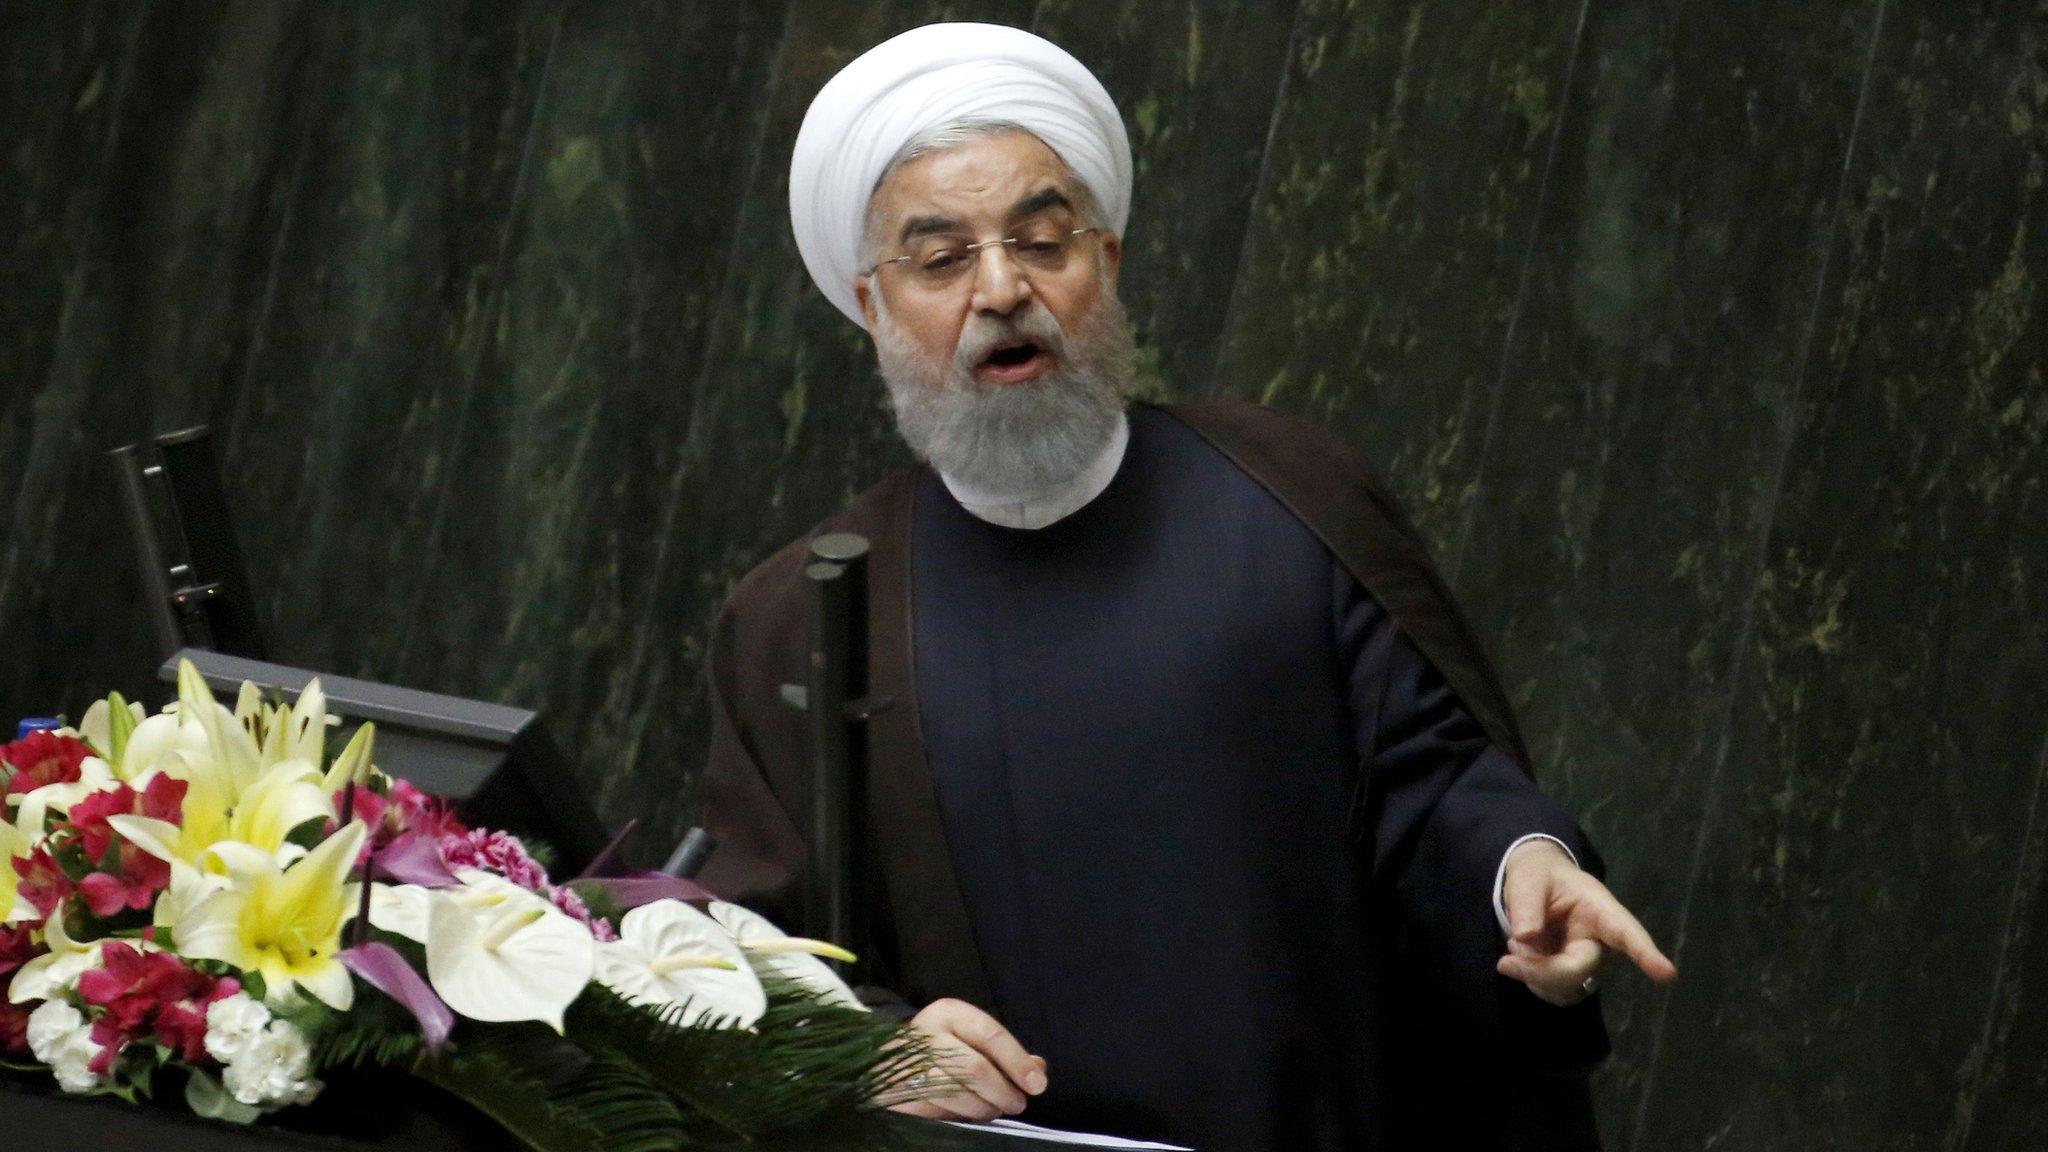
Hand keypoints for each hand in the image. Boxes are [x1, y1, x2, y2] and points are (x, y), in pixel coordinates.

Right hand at [886, 998, 1047, 1121]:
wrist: (892, 1056)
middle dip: (1002, 1091)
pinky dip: (959, 1117)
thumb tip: (1037, 1071)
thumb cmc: (946, 1045)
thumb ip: (1007, 1053)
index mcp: (948, 1013)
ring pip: (955, 1094)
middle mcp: (924, 1035)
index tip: (1037, 1085)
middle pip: (973, 1068)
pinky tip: (967, 1113)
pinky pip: (935, 1113)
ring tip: (993, 1109)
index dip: (1017, 1061)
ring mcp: (905, 1065)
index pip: (989, 1034)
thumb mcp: (974, 1037)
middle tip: (1017, 1103)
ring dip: (983, 1108)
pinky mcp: (896, 1094)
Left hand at [1495, 839, 1677, 1004]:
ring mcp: (1592, 964)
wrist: (1537, 886)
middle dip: (1539, 970)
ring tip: (1518, 947)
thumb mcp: (1528, 879)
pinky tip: (1524, 960)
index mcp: (1601, 910)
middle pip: (1578, 970)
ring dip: (1533, 975)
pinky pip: (1557, 994)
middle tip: (1504, 959)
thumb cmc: (1539, 878)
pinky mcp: (1578, 979)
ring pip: (1567, 989)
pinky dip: (1533, 982)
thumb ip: (1526, 905)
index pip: (1627, 934)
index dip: (1646, 954)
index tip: (1667, 975)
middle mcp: (1604, 943)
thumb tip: (1525, 939)